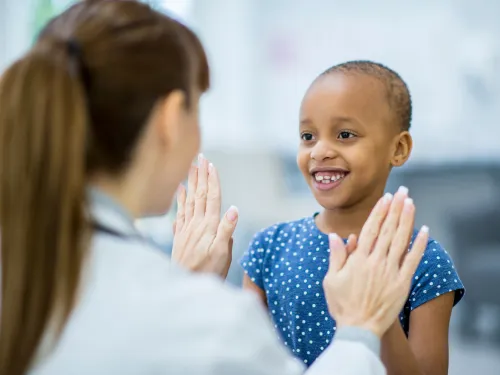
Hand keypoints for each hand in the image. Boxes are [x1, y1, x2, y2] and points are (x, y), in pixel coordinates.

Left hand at [171, 154, 237, 278]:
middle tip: (200, 158)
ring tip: (190, 167)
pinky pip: (179, 212)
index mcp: (209, 226)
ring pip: (189, 200)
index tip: (211, 164)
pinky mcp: (180, 236)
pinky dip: (180, 199)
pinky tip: (179, 190)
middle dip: (200, 175)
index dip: (212, 180)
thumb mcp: (223, 254)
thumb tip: (234, 208)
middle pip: (199, 194)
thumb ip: (227, 230)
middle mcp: (196, 224)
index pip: (212, 198)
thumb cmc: (208, 272)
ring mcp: (186, 229)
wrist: (183, 285)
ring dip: (190, 182)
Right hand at [323, 187, 428, 337]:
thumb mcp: (331, 280)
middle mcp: (376, 261)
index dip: (379, 211)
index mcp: (358, 259)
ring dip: (407, 219)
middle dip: (396, 208)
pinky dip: (419, 244)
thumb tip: (336, 236)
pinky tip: (424, 230)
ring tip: (411, 202)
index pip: (371, 229)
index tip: (385, 198)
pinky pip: (413, 260)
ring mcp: (391, 272)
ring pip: (401, 240)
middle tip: (402, 191)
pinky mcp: (402, 283)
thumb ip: (336, 256)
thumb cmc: (342, 305)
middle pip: (388, 229)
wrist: (359, 329)